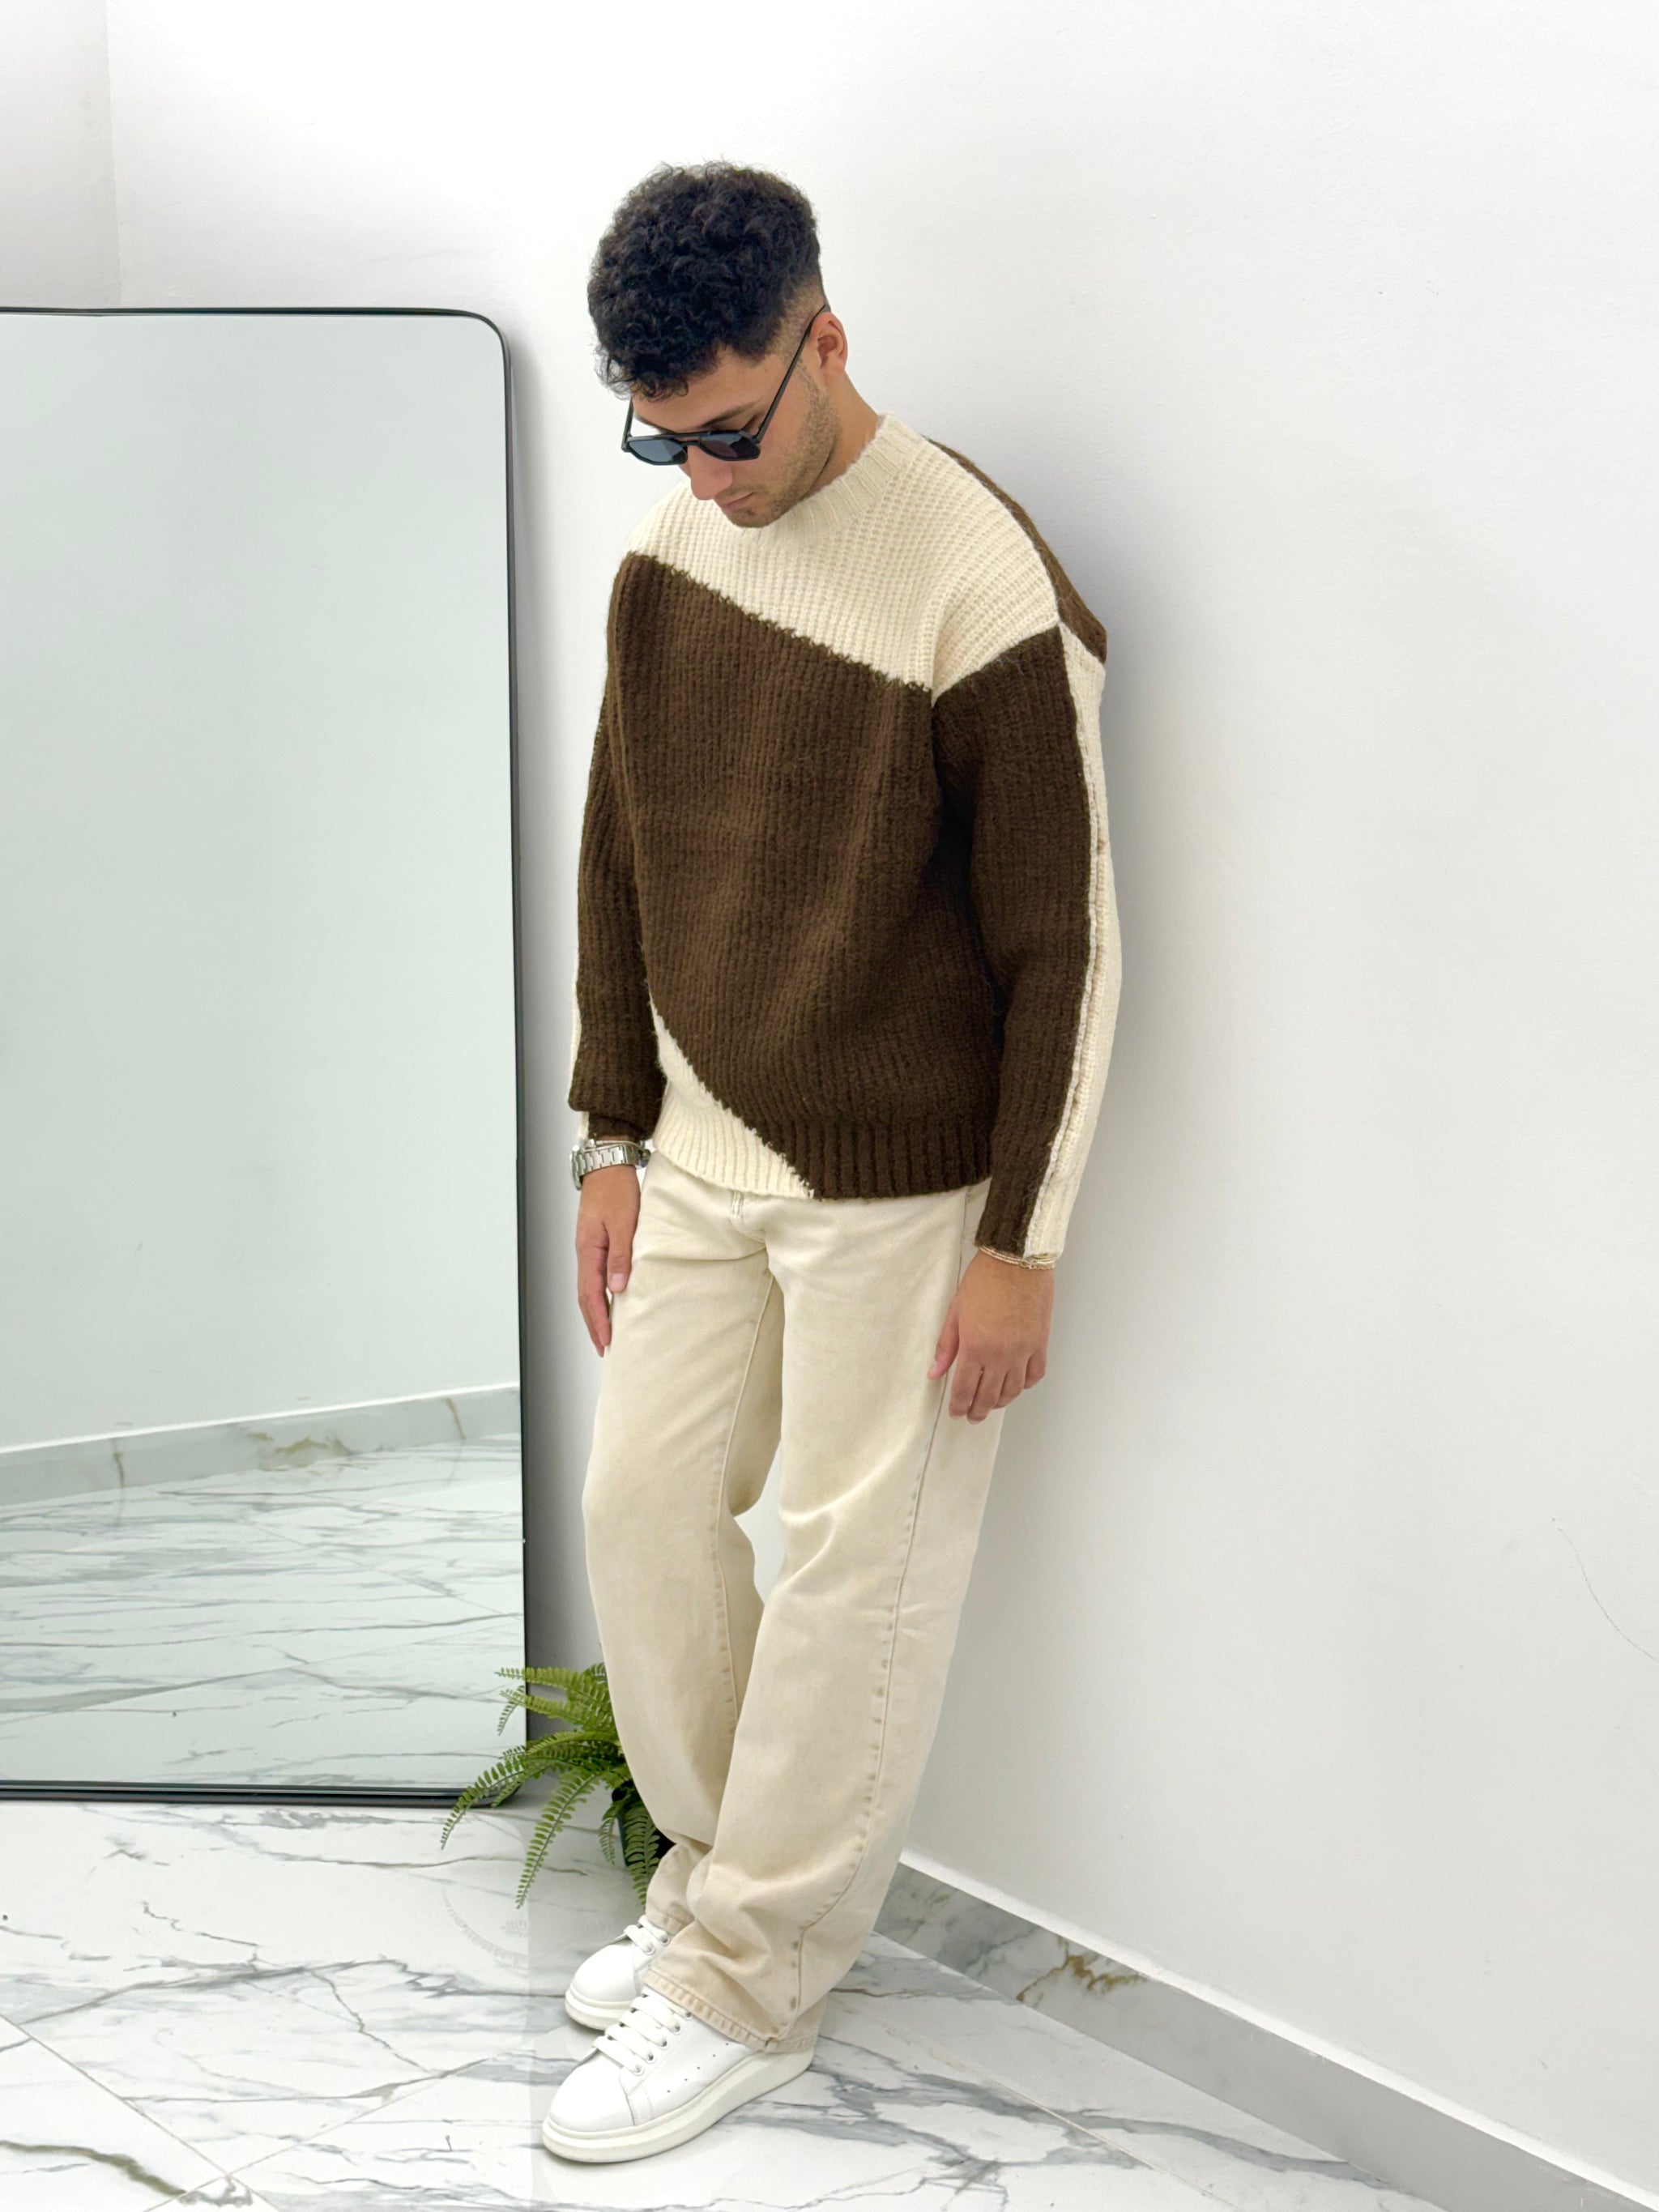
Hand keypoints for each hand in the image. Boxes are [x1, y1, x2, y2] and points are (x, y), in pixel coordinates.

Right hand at [575, 1164, 641, 1354]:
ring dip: (595, 1312)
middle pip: (585, 1297)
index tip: (606, 1342)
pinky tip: (610, 1301)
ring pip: (588, 1288)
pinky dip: (599, 1295)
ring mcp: (589, 1248)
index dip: (599, 1320)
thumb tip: (618, 1289)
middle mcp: (585, 1253)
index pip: (591, 1295)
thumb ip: (622, 1256)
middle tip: (603, 1348)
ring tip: (604, 1332)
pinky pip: (594, 1276)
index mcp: (589, 1251)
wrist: (607, 1165)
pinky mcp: (596, 1243)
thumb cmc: (617, 1190)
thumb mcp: (625, 1223)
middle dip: (593, 1324)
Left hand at [928, 1251, 1053, 1419]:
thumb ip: (946, 1346)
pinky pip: (1034, 1374)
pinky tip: (1016, 1385)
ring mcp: (1023, 1351)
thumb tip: (935, 1372)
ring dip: (1000, 1402)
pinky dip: (1024, 1384)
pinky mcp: (1040, 1343)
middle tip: (972, 1417)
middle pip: (989, 1395)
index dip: (959, 1405)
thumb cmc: (984, 1279)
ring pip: (1013, 1390)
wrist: (1017, 1259)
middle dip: (978, 1410)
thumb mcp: (956, 1311)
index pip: (964, 1388)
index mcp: (975, 1347)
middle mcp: (1001, 1355)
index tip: (956, 1413)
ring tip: (991, 1405)